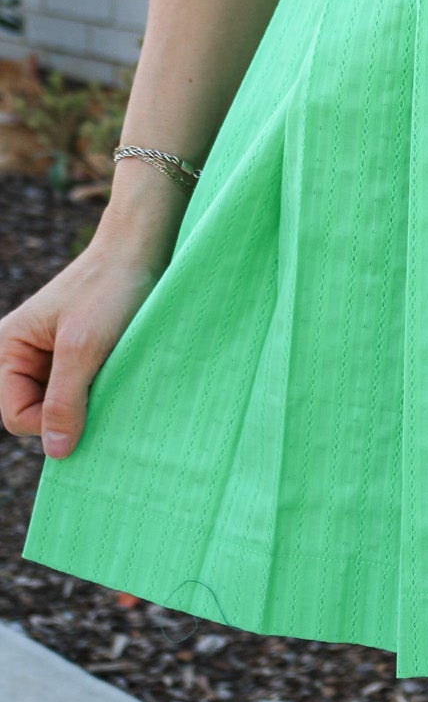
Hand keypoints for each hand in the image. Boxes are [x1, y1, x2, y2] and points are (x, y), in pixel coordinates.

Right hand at [0, 204, 178, 458]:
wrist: (140, 249)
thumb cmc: (109, 290)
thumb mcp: (84, 348)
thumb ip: (64, 400)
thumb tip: (55, 452)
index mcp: (8, 347)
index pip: (15, 415)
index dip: (49, 422)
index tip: (88, 404)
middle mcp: (22, 352)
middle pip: (36, 412)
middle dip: (70, 410)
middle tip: (104, 388)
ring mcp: (50, 353)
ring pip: (62, 403)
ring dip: (89, 400)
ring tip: (113, 376)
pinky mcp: (78, 352)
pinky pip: (81, 388)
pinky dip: (100, 388)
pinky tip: (119, 373)